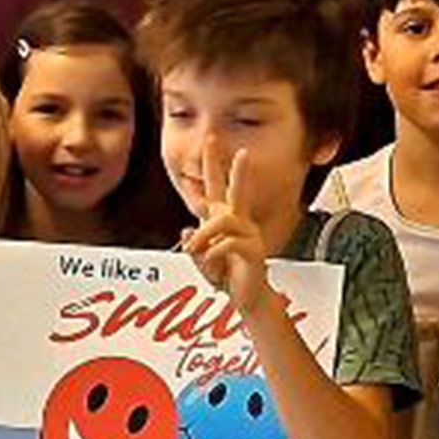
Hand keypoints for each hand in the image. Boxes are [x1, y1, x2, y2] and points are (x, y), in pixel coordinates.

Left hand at [179, 150, 275, 318]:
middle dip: (232, 167)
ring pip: (223, 220)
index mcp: (226, 220)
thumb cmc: (227, 277)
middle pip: (236, 189)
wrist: (246, 299)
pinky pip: (227, 244)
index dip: (213, 164)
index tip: (211, 140)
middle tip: (230, 145)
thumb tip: (185, 231)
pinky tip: (212, 264)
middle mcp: (239, 223)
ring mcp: (248, 235)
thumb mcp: (202, 262)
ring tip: (195, 250)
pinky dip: (213, 255)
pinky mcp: (253, 251)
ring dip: (203, 235)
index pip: (216, 188)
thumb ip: (194, 248)